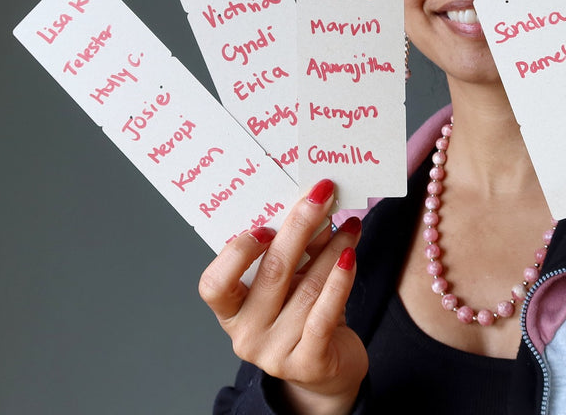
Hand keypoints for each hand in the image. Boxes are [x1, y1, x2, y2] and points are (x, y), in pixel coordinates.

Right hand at [199, 179, 367, 414]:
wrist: (329, 369)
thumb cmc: (304, 315)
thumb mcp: (293, 281)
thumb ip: (298, 249)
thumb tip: (313, 203)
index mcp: (231, 312)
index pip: (214, 285)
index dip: (237, 254)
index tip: (266, 226)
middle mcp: (246, 335)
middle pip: (272, 272)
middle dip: (300, 226)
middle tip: (322, 195)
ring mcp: (275, 354)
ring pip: (307, 289)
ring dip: (333, 248)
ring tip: (351, 224)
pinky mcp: (308, 363)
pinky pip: (324, 314)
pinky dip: (340, 280)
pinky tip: (351, 255)